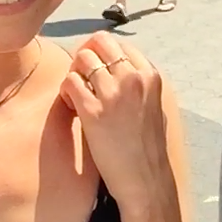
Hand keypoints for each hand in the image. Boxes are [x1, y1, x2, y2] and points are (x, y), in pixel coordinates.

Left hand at [60, 32, 174, 211]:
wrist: (146, 179)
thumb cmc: (149, 147)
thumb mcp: (155, 105)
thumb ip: (139, 83)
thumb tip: (118, 69)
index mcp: (150, 75)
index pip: (119, 43)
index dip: (102, 53)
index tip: (96, 69)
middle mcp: (133, 78)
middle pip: (100, 42)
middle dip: (86, 54)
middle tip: (82, 74)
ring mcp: (113, 93)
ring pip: (82, 59)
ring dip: (75, 72)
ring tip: (77, 93)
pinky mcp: (93, 112)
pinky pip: (70, 82)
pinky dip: (66, 90)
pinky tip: (72, 105)